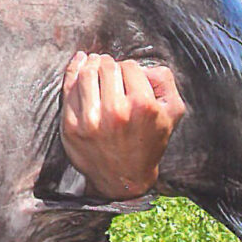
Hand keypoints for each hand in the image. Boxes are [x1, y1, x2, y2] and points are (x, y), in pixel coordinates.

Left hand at [60, 52, 184, 200]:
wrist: (125, 178)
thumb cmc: (149, 141)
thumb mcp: (172, 112)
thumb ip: (165, 81)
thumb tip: (143, 66)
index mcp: (142, 106)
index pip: (130, 67)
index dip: (129, 68)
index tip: (128, 75)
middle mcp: (116, 113)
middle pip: (107, 67)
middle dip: (109, 63)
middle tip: (109, 66)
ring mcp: (90, 121)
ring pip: (86, 74)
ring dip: (90, 63)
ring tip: (94, 62)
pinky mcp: (71, 127)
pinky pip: (68, 89)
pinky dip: (72, 71)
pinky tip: (79, 63)